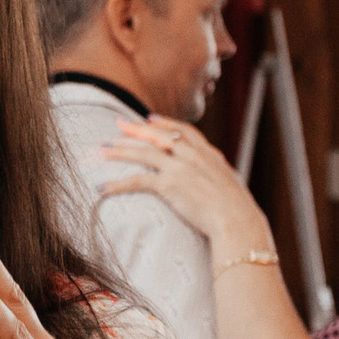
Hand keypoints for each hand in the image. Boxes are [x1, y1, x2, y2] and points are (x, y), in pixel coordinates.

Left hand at [100, 119, 272, 253]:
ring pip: (143, 153)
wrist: (237, 219)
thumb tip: (216, 181)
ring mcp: (179, 168)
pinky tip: (102, 189)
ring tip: (101, 150)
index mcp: (208, 154)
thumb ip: (217, 177)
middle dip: (135, 129)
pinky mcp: (168, 185)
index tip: (150, 119)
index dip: (165, 123)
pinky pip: (136, 180)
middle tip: (117, 123)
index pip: (183, 131)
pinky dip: (117, 184)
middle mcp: (192, 155)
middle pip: (157, 136)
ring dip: (119, 150)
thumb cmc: (237, 210)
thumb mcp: (230, 184)